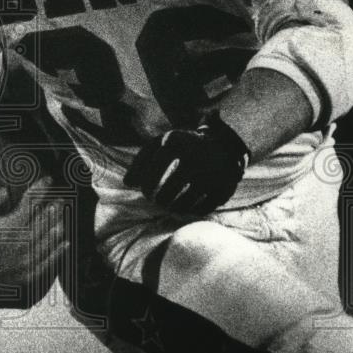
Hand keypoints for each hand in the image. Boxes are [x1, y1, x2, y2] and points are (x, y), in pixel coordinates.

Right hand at [0, 177, 67, 308]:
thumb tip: (4, 191)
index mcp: (11, 226)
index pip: (31, 201)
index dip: (40, 188)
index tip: (47, 180)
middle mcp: (23, 243)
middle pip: (45, 220)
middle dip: (54, 206)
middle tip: (62, 197)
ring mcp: (27, 260)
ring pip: (49, 239)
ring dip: (58, 224)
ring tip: (64, 215)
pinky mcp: (26, 275)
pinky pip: (48, 261)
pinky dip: (58, 251)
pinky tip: (65, 244)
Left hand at [124, 115, 250, 216]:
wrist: (223, 145)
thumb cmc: (183, 147)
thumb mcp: (162, 144)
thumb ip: (141, 161)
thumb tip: (127, 183)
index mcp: (177, 142)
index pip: (154, 168)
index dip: (146, 183)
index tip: (144, 191)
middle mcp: (195, 156)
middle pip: (169, 190)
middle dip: (160, 199)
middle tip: (158, 201)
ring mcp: (212, 172)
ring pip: (185, 203)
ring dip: (174, 207)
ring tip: (170, 206)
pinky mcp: (225, 186)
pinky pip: (204, 208)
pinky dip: (194, 210)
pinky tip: (189, 207)